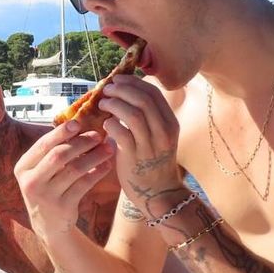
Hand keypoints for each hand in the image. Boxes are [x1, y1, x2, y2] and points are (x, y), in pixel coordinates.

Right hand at [14, 120, 114, 239]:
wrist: (48, 224)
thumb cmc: (47, 189)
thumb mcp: (41, 171)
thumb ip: (51, 151)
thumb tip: (76, 126)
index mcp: (22, 168)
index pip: (42, 145)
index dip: (60, 133)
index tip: (78, 124)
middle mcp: (30, 182)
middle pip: (58, 155)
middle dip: (81, 143)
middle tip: (98, 136)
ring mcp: (46, 196)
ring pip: (74, 170)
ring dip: (94, 156)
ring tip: (108, 149)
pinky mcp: (62, 207)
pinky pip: (84, 185)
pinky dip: (97, 173)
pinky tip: (106, 166)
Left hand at [98, 76, 184, 202]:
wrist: (158, 192)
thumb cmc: (151, 161)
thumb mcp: (157, 135)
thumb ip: (145, 116)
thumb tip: (122, 93)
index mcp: (170, 122)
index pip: (153, 93)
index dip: (133, 83)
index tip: (118, 80)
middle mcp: (164, 131)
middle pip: (143, 99)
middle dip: (121, 90)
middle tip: (106, 90)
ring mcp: (150, 144)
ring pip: (133, 114)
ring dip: (114, 104)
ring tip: (103, 104)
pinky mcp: (135, 157)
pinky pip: (122, 133)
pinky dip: (111, 124)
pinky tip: (106, 124)